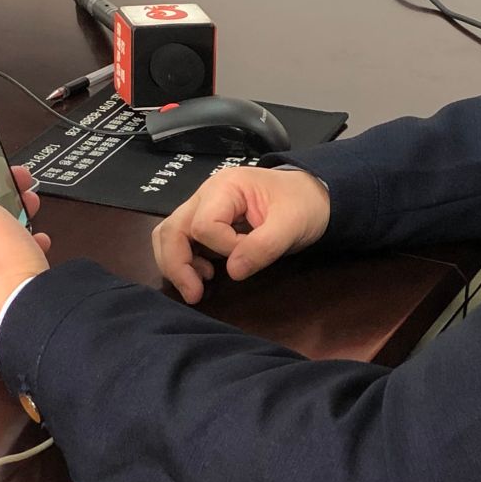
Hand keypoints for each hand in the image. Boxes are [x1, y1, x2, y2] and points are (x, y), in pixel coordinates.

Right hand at [151, 166, 329, 303]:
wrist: (312, 197)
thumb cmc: (303, 204)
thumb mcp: (292, 224)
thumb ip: (264, 246)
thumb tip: (232, 271)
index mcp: (225, 187)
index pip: (204, 225)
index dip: (224, 248)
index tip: (252, 253)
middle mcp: (206, 195)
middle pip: (171, 229)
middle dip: (177, 264)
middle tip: (194, 294)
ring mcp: (203, 209)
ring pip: (168, 235)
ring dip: (176, 264)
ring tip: (198, 286)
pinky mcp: (206, 224)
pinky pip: (182, 242)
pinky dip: (185, 261)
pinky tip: (205, 274)